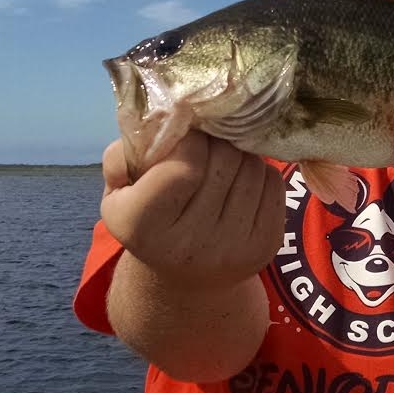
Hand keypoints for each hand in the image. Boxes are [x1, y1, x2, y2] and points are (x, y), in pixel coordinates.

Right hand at [99, 132, 285, 289]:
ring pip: (252, 166)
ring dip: (239, 155)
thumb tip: (162, 117)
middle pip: (224, 159)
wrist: (184, 275)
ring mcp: (232, 248)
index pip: (185, 165)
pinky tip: (239, 183)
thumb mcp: (119, 189)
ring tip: (221, 165)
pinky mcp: (266, 246)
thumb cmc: (148, 217)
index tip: (185, 137)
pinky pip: (274, 182)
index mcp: (142, 226)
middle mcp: (189, 244)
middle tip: (206, 146)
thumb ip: (125, 151)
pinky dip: (259, 172)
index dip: (190, 139)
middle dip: (216, 142)